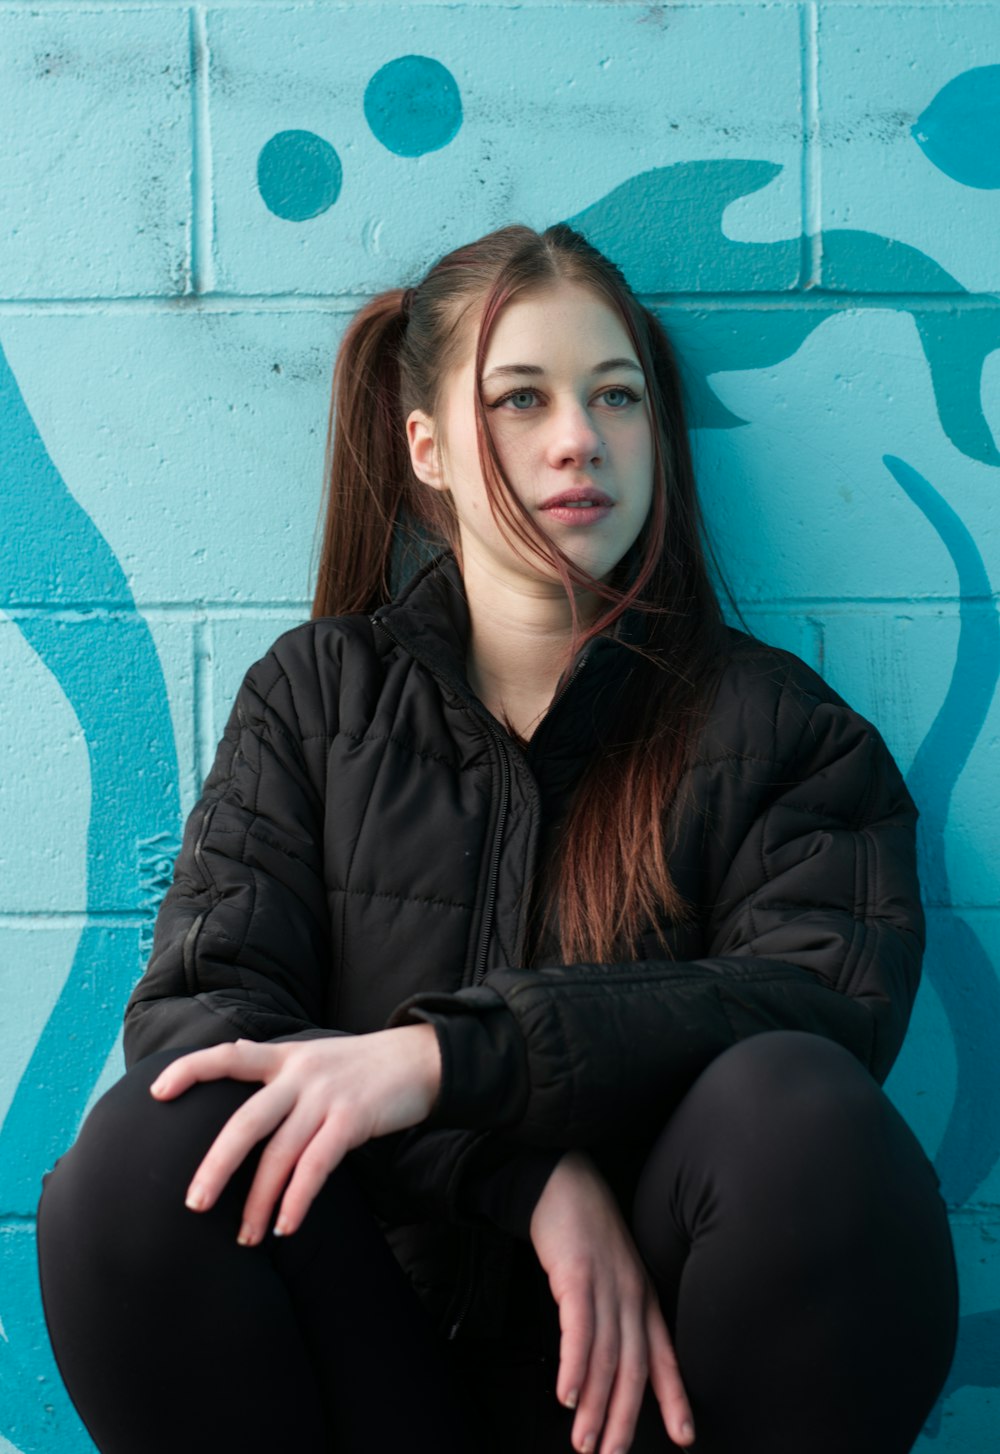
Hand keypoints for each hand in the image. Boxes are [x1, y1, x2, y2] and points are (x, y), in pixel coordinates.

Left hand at [148, 1025, 441, 1243]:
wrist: (424, 1058)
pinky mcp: (353, 1120)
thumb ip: (278, 1064)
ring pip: (279, 1155)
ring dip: (259, 1201)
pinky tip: (285, 1226)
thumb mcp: (316, 1055)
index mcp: (286, 1057)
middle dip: (216, 1166)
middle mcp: (300, 1074)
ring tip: (245, 1238)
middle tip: (193, 1204)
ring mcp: (327, 1097)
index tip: (157, 1091)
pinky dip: (297, 1200)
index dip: (192, 1069)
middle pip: (246, 1122)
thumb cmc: (366, 1065)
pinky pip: (316, 1167)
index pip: (230, 1056)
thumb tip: (238, 1058)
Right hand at [529, 1150, 694, 1453]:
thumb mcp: (613, 1272)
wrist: (563, 1179)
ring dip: (595, 1406)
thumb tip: (610, 1365)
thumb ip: (618, 1313)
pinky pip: (578, 1329)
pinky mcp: (577, 1273)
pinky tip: (566, 1395)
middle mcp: (632, 1295)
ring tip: (585, 1443)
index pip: (665, 1356)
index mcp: (644, 1297)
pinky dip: (574, 1366)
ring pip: (608, 1357)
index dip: (676, 1399)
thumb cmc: (585, 1231)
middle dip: (625, 1419)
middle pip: (635, 1368)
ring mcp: (606, 1284)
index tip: (686, 1439)